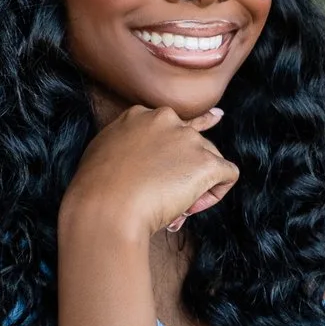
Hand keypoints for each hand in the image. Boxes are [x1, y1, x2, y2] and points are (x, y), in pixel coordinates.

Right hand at [62, 105, 239, 241]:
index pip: (169, 126)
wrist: (106, 209)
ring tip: (174, 207)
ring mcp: (188, 139)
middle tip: (164, 198)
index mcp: (139, 115)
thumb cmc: (96, 192)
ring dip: (197, 184)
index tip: (162, 173)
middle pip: (192, 143)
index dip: (168, 156)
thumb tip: (143, 161)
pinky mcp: (206, 162)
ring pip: (211, 159)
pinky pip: (228, 175)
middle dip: (184, 170)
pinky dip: (215, 193)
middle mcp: (166, 119)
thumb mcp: (103, 153)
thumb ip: (126, 146)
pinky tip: (193, 206)